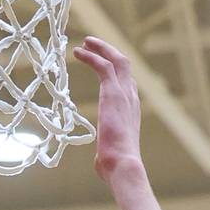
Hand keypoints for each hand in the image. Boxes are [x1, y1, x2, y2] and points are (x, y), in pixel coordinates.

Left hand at [72, 36, 142, 181]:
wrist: (123, 165)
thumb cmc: (116, 166)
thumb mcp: (112, 153)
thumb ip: (107, 150)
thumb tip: (102, 161)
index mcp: (132, 111)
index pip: (127, 83)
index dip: (115, 72)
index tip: (101, 66)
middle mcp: (131, 98)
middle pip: (124, 65)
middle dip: (109, 52)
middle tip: (92, 45)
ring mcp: (124, 94)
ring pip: (116, 59)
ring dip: (101, 48)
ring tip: (85, 42)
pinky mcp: (113, 93)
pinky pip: (103, 66)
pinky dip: (91, 56)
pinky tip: (78, 53)